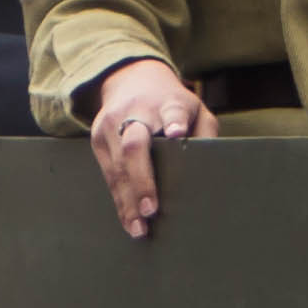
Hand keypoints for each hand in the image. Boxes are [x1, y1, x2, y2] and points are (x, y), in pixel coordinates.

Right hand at [87, 58, 214, 237]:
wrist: (130, 78)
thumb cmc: (170, 102)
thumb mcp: (194, 107)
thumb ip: (205, 132)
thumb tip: (210, 168)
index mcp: (167, 102)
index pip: (172, 110)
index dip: (175, 122)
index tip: (178, 133)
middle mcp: (136, 112)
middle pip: (135, 145)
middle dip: (142, 180)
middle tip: (152, 210)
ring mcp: (112, 125)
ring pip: (117, 166)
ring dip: (128, 201)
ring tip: (139, 228)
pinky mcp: (97, 139)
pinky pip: (108, 175)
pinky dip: (119, 200)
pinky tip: (128, 219)